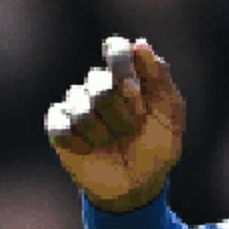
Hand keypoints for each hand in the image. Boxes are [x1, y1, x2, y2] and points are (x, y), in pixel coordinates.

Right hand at [44, 35, 188, 212]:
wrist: (139, 184)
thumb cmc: (156, 145)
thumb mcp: (169, 114)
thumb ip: (159, 78)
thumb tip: (141, 44)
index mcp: (125, 75)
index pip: (116, 47)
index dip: (122, 66)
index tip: (135, 92)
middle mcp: (98, 84)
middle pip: (99, 84)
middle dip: (121, 115)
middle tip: (132, 130)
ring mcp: (76, 105)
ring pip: (82, 109)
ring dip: (104, 134)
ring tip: (113, 143)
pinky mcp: (59, 127)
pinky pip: (61, 127)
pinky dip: (81, 143)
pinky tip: (90, 151)